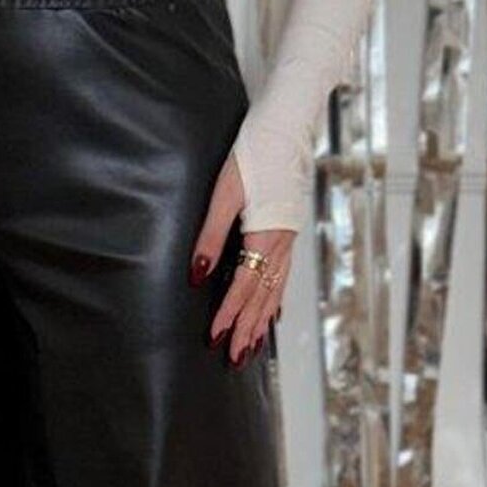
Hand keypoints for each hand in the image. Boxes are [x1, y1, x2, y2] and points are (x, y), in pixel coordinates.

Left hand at [188, 153, 294, 366]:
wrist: (286, 128)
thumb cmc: (253, 156)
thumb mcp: (225, 192)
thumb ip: (210, 234)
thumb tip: (197, 274)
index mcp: (265, 234)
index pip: (244, 285)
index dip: (230, 313)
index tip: (216, 337)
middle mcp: (282, 243)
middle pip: (263, 296)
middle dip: (248, 328)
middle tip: (234, 358)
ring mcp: (289, 240)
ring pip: (275, 290)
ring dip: (261, 321)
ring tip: (251, 347)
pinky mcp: (288, 233)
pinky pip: (282, 276)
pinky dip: (275, 299)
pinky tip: (270, 313)